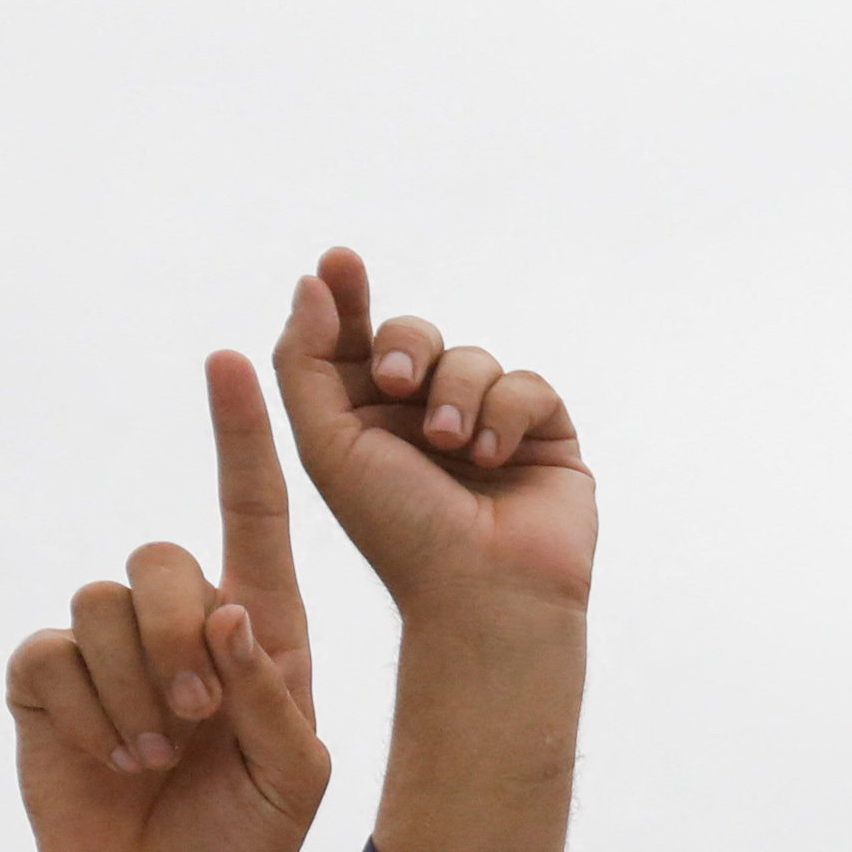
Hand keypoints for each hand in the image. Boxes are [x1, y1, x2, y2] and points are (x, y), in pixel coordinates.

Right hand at [9, 353, 329, 851]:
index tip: (235, 363)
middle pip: (162, 558)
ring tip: (161, 754)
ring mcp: (108, 641)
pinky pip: (57, 656)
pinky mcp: (48, 673)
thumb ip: (276, 697)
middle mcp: (182, 617)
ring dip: (138, 688)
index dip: (241, 439)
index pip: (254, 514)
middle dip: (179, 638)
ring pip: (105, 604)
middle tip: (202, 716)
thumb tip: (233, 615)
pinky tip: (117, 757)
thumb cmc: (246, 830)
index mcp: (260, 626)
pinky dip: (94, 715)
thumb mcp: (295, 776)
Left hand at [275, 251, 590, 623]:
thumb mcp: (325, 442)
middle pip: (415, 334)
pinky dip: (508, 413)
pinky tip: (494, 457)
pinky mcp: (545, 437)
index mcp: (368, 418)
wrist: (483, 590)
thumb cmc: (398, 529)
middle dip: (406, 346)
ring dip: (458, 396)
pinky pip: (528, 384)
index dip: (346, 295)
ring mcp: (489, 425)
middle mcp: (427, 416)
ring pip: (474, 357)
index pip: (355, 338)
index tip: (338, 261)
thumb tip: (313, 280)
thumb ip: (306, 359)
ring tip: (453, 448)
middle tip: (398, 383)